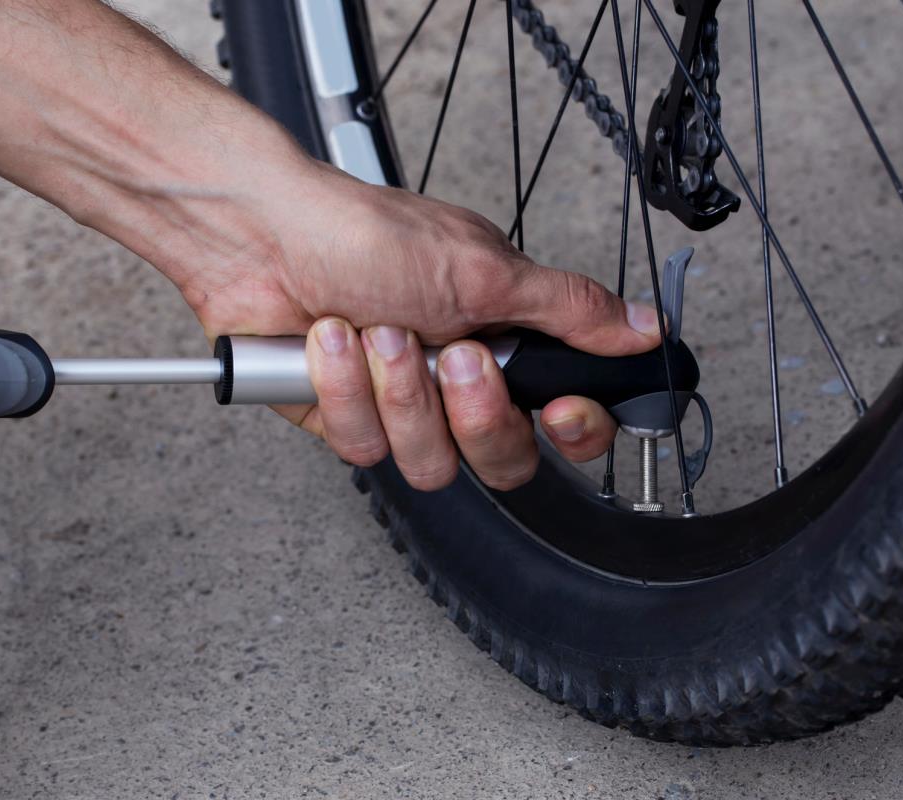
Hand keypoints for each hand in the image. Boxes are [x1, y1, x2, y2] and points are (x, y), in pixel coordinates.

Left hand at [173, 162, 661, 490]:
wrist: (259, 236)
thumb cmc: (362, 234)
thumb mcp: (484, 268)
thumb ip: (569, 309)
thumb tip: (643, 326)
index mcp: (504, 342)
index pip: (564, 421)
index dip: (571, 431)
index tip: (560, 410)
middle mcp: (456, 382)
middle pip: (500, 458)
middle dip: (473, 411)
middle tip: (454, 356)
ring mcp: (399, 407)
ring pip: (428, 462)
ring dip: (400, 391)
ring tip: (376, 329)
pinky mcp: (344, 422)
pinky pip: (362, 446)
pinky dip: (343, 388)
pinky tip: (329, 340)